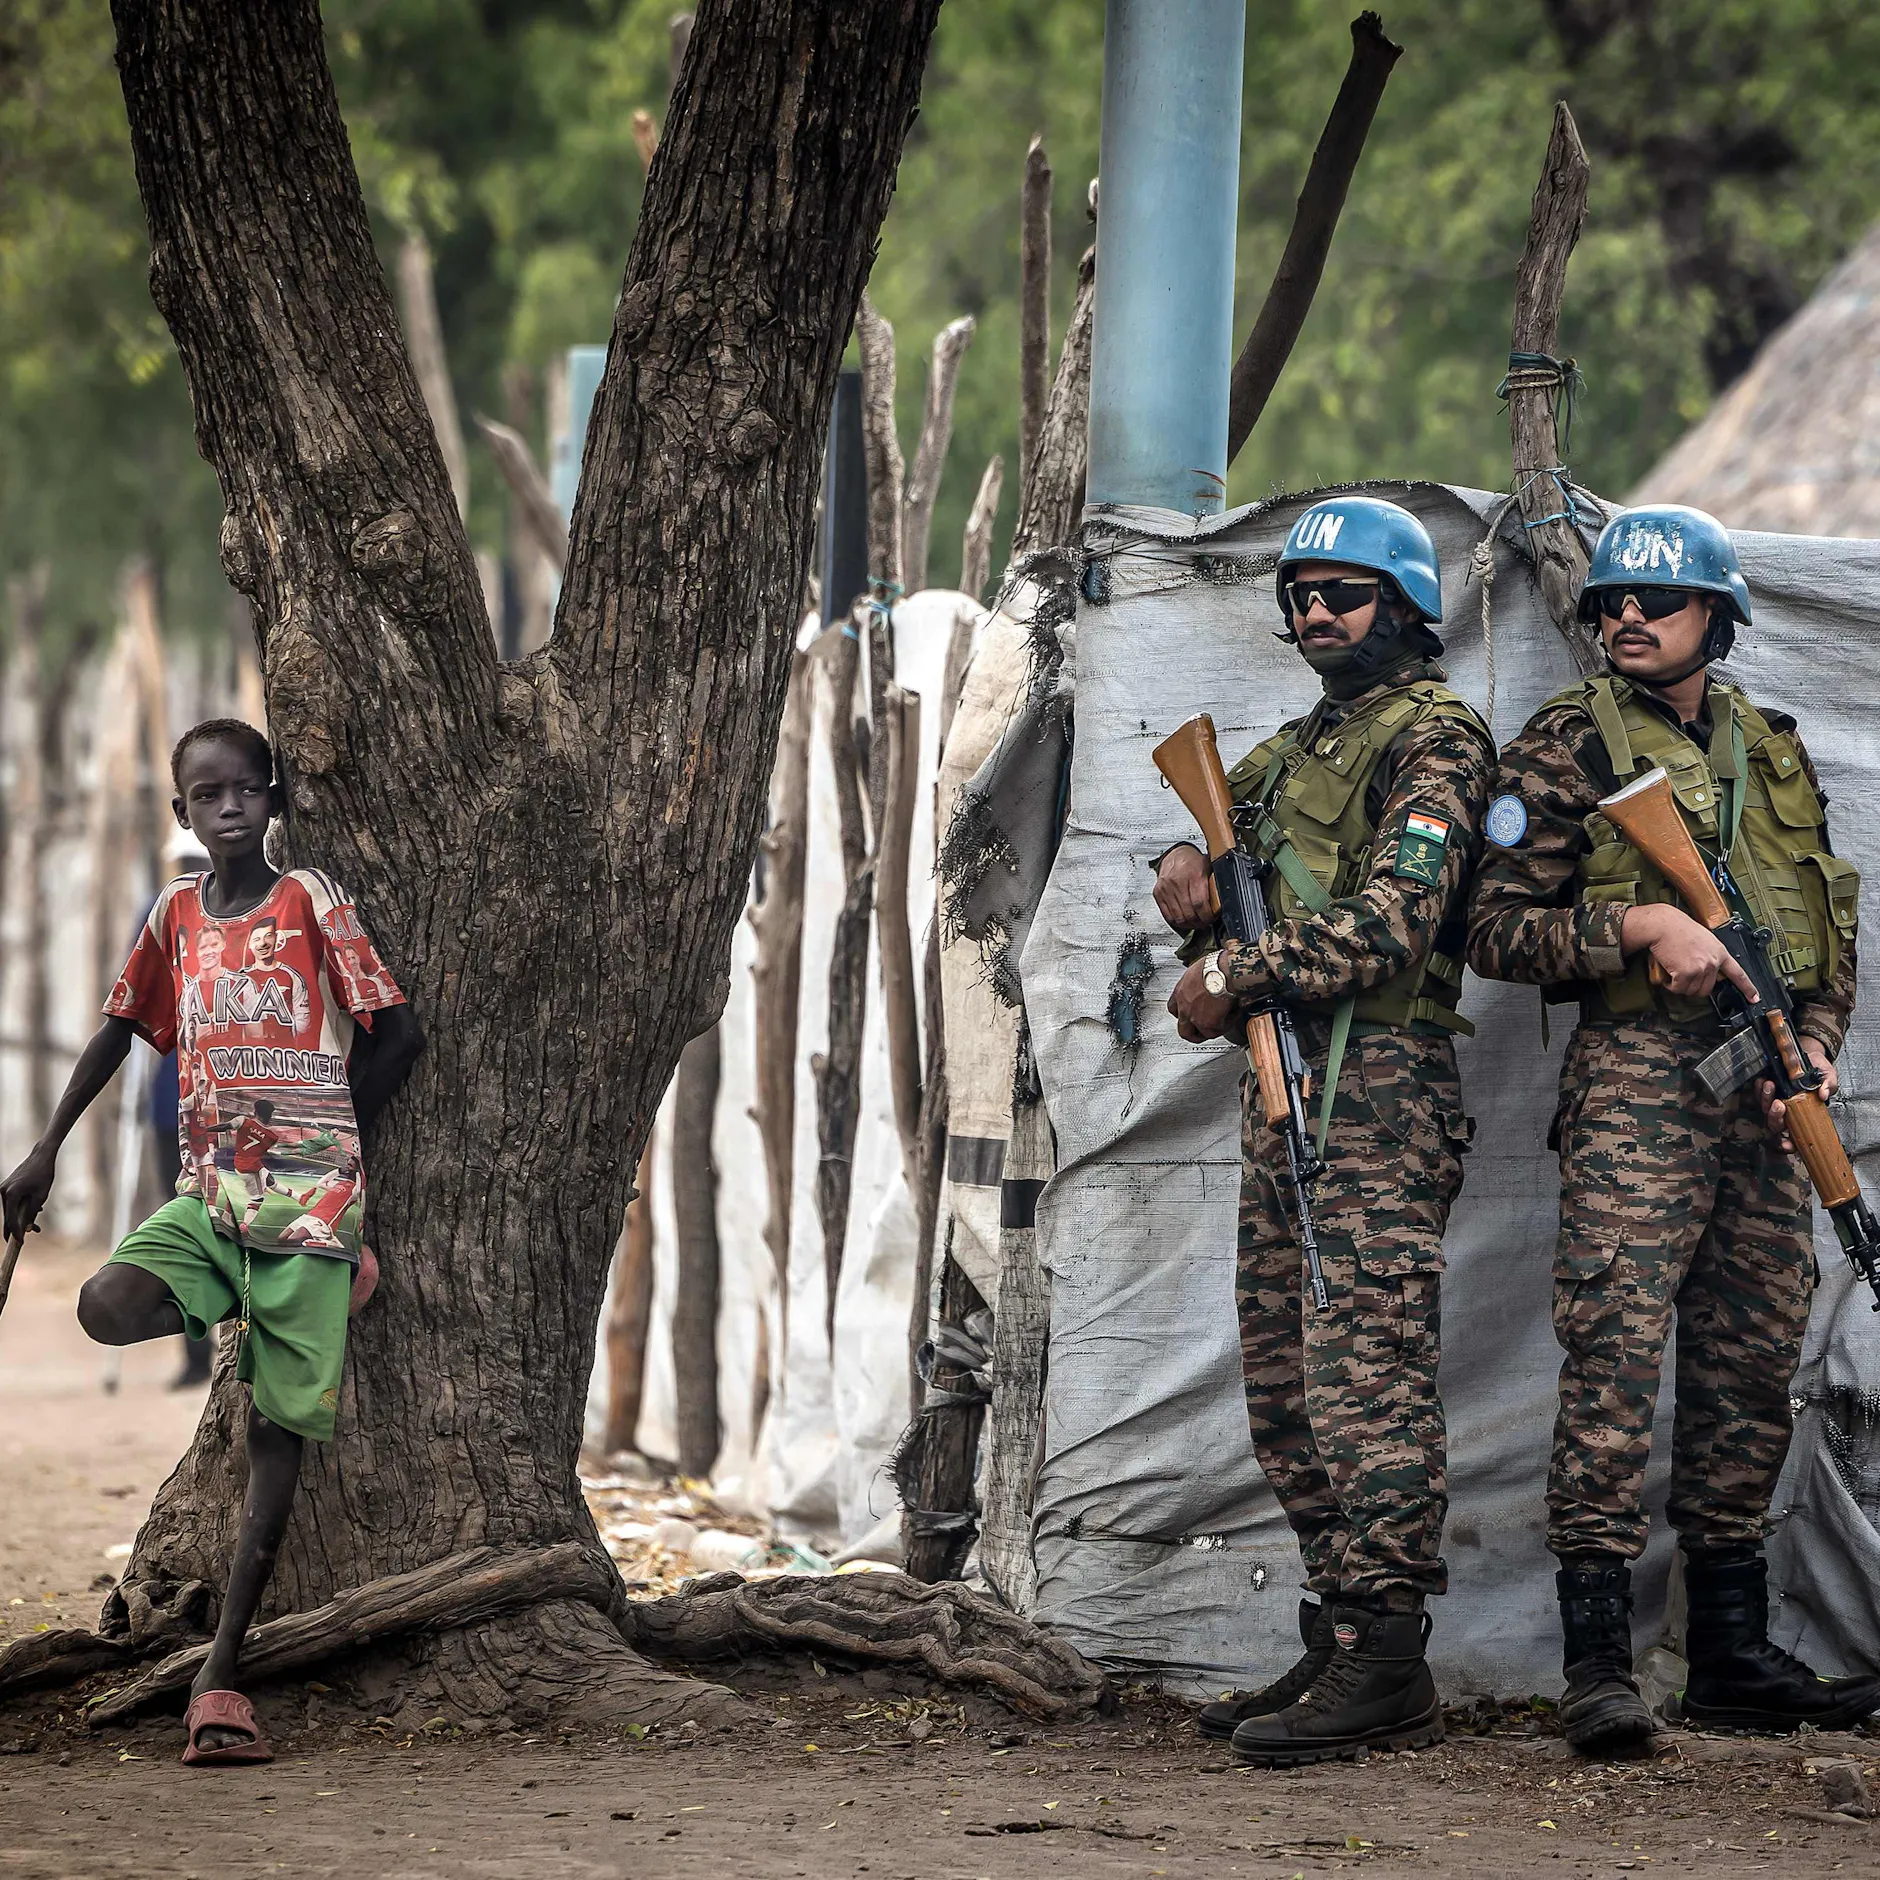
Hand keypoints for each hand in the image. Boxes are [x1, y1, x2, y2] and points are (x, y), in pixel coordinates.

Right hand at [1, 1145, 55, 1243]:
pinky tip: (35, 1213)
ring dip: (21, 1218)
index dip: (16, 1232)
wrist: (41, 1155)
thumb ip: (33, 1212)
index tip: (20, 1243)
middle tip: (26, 1240)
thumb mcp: (41, 1196)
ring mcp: (4, 1188)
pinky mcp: (8, 1187)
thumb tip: (28, 1228)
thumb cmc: (44, 1174)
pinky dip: (21, 1209)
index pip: (11, 1219)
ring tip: (36, 1227)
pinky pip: (12, 1202)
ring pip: (10, 1210)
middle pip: (8, 1216)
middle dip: (18, 1227)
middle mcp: (3, 1191)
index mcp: (11, 1194)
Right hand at [1153, 844, 1217, 932]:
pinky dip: (1177, 921)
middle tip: (1205, 923)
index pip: (1199, 903)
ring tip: (1196, 923)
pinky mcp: (1158, 893)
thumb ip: (1214, 884)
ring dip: (1189, 924)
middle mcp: (1177, 882)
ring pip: (1178, 917)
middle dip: (1199, 922)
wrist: (1175, 854)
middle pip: (1189, 912)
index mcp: (1193, 875)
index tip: (1211, 919)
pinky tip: (1184, 920)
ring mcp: (1166, 888)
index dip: (1206, 916)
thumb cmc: (1193, 862)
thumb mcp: (1208, 868)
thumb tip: (1222, 902)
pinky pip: (1167, 915)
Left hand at [1167, 958, 1236, 1042]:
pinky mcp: (1208, 1024)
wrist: (1224, 971)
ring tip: (1223, 1023)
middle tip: (1204, 1030)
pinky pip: (1217, 1031)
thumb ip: (1198, 982)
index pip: (1174, 1009)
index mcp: (1180, 992)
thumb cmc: (1214, 965)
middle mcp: (1184, 1007)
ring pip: (1199, 1035)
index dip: (1183, 1014)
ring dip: (1211, 1031)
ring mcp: (1194, 1017)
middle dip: (1194, 1032)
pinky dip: (1227, 1024)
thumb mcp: (1198, 971)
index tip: (1191, 1014)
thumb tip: (1207, 982)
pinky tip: (1233, 1014)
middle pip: (1183, 1029)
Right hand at [1620, 904, 1758, 1002]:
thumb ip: (1709, 954)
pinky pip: (1678, 988)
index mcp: (1720, 952)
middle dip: (1694, 987)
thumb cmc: (1678, 928)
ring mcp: (1700, 968)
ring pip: (1691, 990)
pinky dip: (1671, 986)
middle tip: (1684, 979)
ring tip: (1673, 974)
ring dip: (1680, 986)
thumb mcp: (1703, 938)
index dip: (1748, 988)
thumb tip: (1705, 968)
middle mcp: (1713, 962)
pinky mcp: (1686, 973)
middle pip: (1707, 989)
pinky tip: (1668, 976)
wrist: (1663, 925)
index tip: (1754, 998)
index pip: (1738, 974)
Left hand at [1759, 1037, 1838, 1148]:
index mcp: (1805, 1115)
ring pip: (1765, 1109)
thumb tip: (1824, 1093)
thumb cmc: (1819, 1070)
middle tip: (1779, 1104)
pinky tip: (1763, 1081)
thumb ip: (1828, 1085)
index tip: (1787, 1144)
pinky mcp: (1767, 1091)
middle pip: (1776, 1124)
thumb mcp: (1828, 1077)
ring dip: (1765, 1099)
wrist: (1809, 1056)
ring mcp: (1776, 1102)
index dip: (1791, 1144)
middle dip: (1775, 1116)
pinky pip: (1758, 1094)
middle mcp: (1789, 1112)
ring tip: (1770, 1085)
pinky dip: (1759, 1089)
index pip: (1797, 1136)